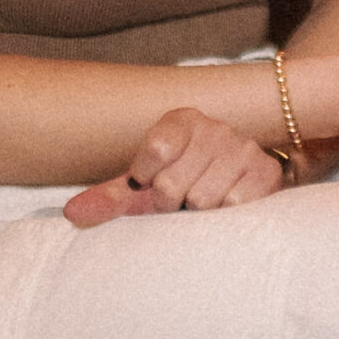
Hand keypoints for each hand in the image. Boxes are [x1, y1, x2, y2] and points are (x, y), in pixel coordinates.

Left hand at [65, 106, 287, 227]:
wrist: (242, 186)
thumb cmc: (187, 185)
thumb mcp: (146, 187)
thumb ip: (111, 198)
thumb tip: (72, 213)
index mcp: (182, 121)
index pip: (153, 150)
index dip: (146, 180)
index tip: (151, 182)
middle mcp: (214, 128)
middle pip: (171, 185)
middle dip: (171, 204)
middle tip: (181, 201)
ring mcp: (242, 148)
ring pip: (201, 199)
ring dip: (198, 214)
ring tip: (204, 204)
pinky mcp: (265, 172)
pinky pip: (231, 206)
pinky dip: (224, 216)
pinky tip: (226, 205)